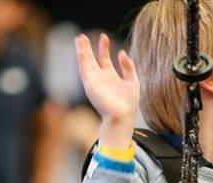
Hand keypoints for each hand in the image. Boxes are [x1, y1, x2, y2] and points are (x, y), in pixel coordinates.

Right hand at [74, 33, 138, 148]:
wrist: (123, 116)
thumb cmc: (129, 104)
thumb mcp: (132, 81)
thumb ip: (128, 66)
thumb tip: (122, 52)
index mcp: (110, 77)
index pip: (104, 59)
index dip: (103, 47)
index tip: (104, 37)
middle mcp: (101, 79)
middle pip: (92, 59)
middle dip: (88, 48)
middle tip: (84, 36)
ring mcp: (94, 82)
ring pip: (86, 63)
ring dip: (82, 51)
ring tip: (79, 38)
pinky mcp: (90, 85)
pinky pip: (84, 69)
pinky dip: (81, 59)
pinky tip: (80, 49)